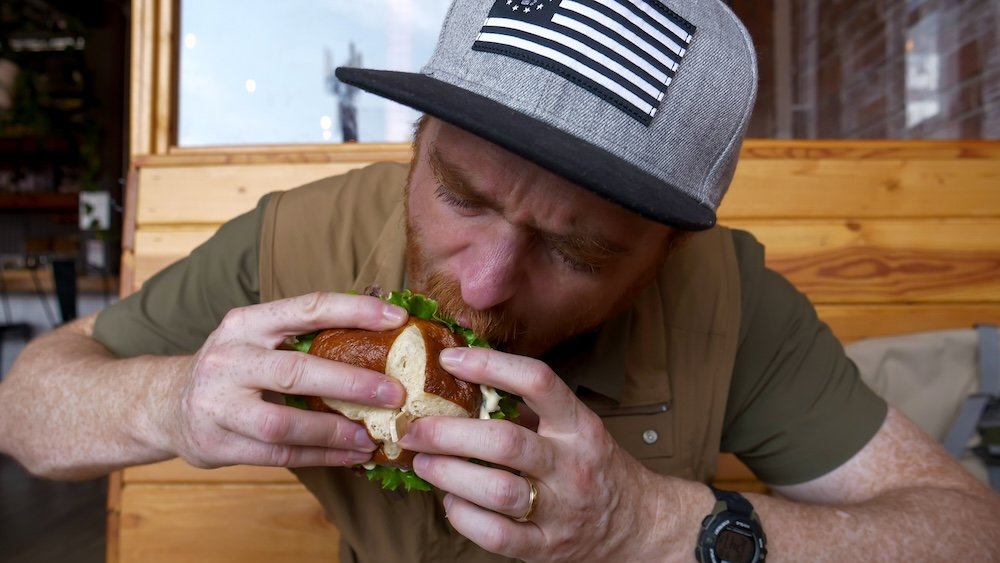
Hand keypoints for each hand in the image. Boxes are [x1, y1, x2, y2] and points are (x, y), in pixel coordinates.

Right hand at [162, 292, 407, 468]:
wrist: (164, 404)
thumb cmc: (232, 368)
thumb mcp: (256, 339)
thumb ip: (303, 338)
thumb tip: (380, 341)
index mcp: (246, 324)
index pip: (306, 308)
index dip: (354, 311)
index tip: (396, 319)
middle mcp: (228, 360)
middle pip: (296, 372)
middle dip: (351, 383)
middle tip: (394, 393)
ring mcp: (218, 405)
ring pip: (284, 424)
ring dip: (335, 432)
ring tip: (373, 436)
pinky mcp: (217, 444)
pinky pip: (278, 455)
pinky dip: (320, 456)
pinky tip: (350, 455)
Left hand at [398, 347, 672, 561]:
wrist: (638, 524)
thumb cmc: (595, 467)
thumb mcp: (575, 428)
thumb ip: (529, 409)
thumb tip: (461, 382)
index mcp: (579, 426)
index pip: (538, 382)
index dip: (490, 366)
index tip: (450, 360)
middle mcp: (572, 465)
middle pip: (505, 442)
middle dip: (449, 432)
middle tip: (413, 425)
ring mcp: (561, 509)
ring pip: (498, 490)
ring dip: (450, 474)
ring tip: (424, 461)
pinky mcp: (547, 547)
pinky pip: (498, 535)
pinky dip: (464, 518)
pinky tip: (450, 502)